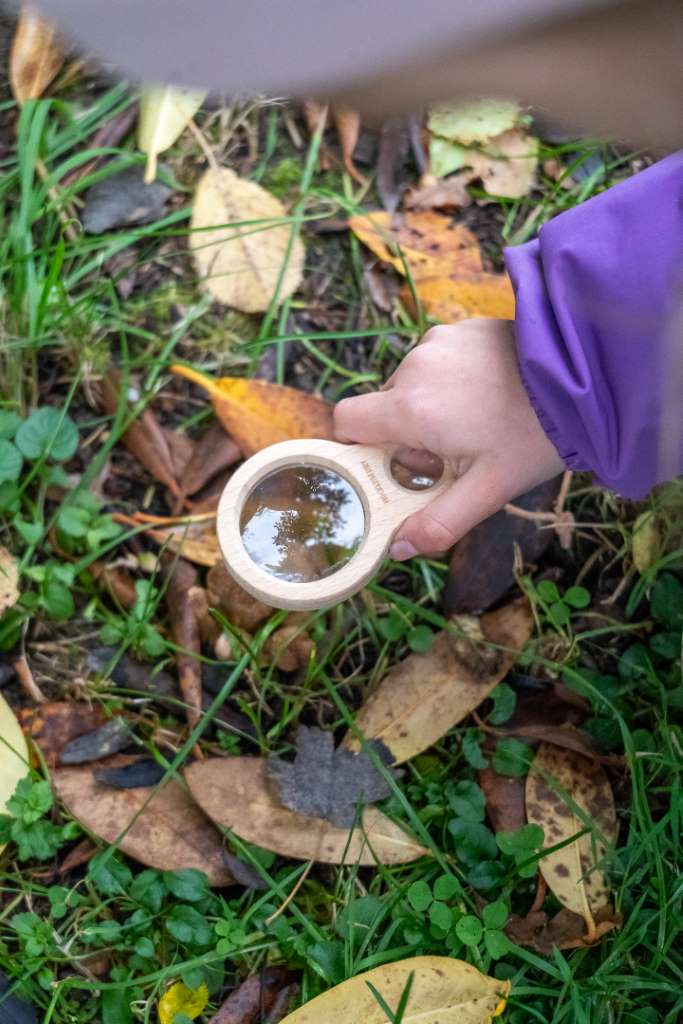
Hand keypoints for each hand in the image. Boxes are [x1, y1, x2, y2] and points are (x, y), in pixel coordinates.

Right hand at [334, 319, 564, 559]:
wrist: (587, 375)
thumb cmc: (535, 436)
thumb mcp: (488, 489)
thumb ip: (439, 523)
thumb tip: (399, 549)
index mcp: (412, 408)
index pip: (347, 420)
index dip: (359, 447)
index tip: (392, 466)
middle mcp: (415, 367)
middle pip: (384, 407)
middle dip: (408, 435)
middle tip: (455, 454)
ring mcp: (438, 341)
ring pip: (412, 384)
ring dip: (430, 406)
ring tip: (479, 421)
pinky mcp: (461, 328)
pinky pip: (437, 360)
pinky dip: (450, 380)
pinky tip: (489, 392)